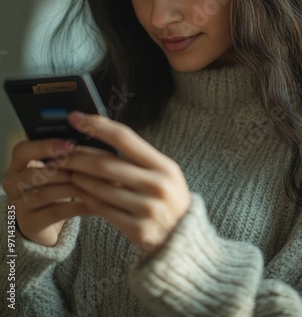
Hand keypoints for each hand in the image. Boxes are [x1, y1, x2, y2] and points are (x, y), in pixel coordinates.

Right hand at [2, 139, 90, 246]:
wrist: (49, 223)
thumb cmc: (55, 187)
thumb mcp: (56, 170)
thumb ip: (63, 156)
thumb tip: (86, 144)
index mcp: (17, 164)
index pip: (22, 150)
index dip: (45, 146)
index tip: (70, 145)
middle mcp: (12, 184)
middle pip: (31, 174)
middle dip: (61, 170)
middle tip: (83, 169)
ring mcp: (18, 206)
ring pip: (44, 194)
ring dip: (71, 188)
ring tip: (92, 185)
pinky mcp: (30, 224)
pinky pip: (55, 213)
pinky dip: (77, 207)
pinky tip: (93, 204)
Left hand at [64, 112, 190, 253]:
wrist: (183, 239)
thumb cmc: (167, 199)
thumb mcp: (163, 173)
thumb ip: (138, 157)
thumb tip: (100, 133)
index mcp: (165, 166)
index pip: (125, 137)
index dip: (98, 126)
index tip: (76, 117)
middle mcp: (157, 185)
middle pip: (106, 164)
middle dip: (78, 156)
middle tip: (61, 152)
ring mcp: (148, 209)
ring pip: (100, 188)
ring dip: (78, 177)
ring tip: (68, 171)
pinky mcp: (137, 230)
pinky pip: (103, 209)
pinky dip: (87, 197)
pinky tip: (79, 190)